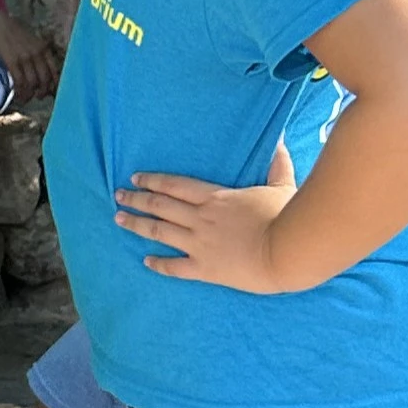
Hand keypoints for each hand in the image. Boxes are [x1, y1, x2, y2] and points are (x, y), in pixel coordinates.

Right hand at [0, 1, 62, 102]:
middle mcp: (37, 53)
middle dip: (42, 92)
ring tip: (26, 99)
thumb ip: (37, 52)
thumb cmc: (12, 30)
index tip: (51, 91)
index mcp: (43, 48)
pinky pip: (19, 81)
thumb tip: (39, 70)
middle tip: (39, 97)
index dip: (54, 84)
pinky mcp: (12, 61)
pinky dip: (20, 91)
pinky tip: (17, 95)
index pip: (54, 70)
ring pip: (32, 83)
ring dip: (30, 94)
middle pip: (45, 79)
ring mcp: (25, 57)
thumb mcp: (31, 39)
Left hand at [114, 140, 298, 291]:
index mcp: (215, 198)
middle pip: (160, 206)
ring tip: (119, 220)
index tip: (135, 178)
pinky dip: (158, 264)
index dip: (152, 180)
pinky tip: (145, 261)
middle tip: (119, 196)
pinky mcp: (205, 269)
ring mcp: (199, 244)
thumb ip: (277, 163)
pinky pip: (175, 267)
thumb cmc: (288, 217)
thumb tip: (278, 139)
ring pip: (159, 232)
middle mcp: (200, 219)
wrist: (288, 253)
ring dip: (137, 225)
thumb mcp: (282, 185)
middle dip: (137, 200)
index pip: (175, 185)